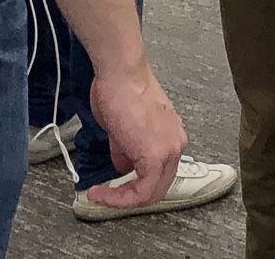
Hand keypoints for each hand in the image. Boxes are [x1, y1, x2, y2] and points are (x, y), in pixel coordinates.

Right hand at [84, 60, 185, 209]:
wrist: (121, 74)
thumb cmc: (120, 89)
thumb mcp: (123, 129)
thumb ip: (127, 150)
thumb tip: (123, 165)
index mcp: (171, 136)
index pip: (157, 175)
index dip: (131, 187)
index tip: (110, 188)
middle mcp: (175, 145)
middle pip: (156, 188)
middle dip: (127, 197)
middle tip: (105, 195)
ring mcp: (168, 150)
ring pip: (150, 192)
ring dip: (121, 199)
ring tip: (99, 194)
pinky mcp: (155, 156)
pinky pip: (140, 191)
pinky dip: (119, 197)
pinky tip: (101, 192)